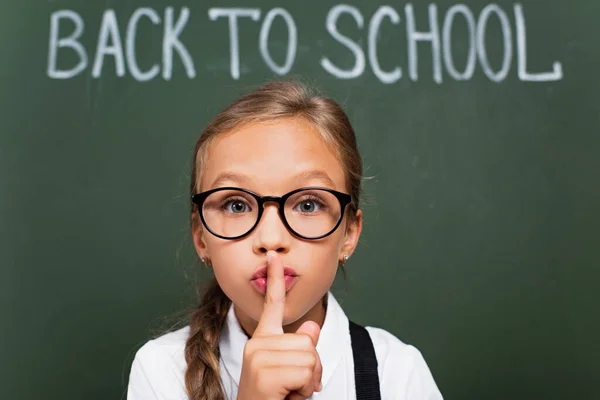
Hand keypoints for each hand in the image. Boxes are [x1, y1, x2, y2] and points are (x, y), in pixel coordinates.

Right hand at [236, 251, 322, 399]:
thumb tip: (312, 327)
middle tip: (293, 387)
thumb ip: (299, 349)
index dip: (275, 279)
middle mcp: (256, 343)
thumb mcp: (290, 373)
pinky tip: (286, 398)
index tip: (274, 256)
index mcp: (262, 340)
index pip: (271, 304)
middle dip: (311, 368)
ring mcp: (257, 355)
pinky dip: (305, 389)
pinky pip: (306, 372)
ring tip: (288, 393)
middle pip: (307, 340)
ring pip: (309, 355)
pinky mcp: (263, 371)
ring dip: (308, 381)